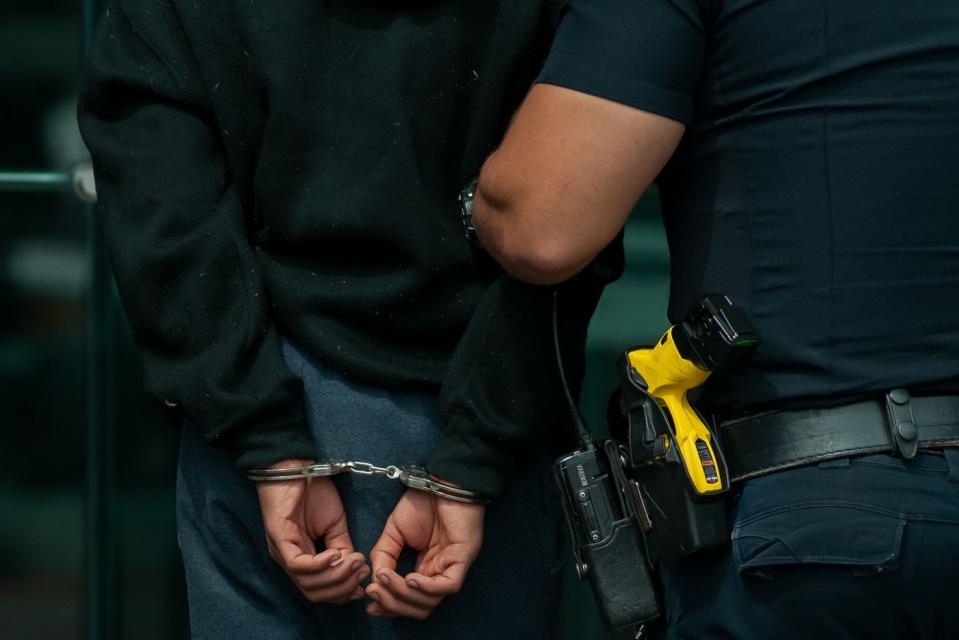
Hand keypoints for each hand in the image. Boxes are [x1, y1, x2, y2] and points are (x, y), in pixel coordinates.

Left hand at [256, 459, 369, 602]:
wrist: (297, 465)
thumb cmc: (313, 492)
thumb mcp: (335, 525)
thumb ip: (342, 548)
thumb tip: (355, 569)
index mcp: (301, 559)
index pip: (319, 590)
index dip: (342, 592)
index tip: (365, 584)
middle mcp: (288, 560)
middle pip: (313, 593)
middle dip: (342, 588)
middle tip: (363, 572)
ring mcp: (281, 551)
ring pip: (307, 583)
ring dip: (336, 576)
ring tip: (355, 561)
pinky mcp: (278, 538)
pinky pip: (298, 564)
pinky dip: (320, 565)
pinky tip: (337, 554)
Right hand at [366, 487, 484, 619]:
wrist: (440, 481)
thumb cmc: (421, 503)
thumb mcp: (393, 532)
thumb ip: (383, 556)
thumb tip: (376, 581)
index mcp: (424, 569)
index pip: (409, 601)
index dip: (389, 607)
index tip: (369, 605)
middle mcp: (439, 573)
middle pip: (419, 608)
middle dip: (393, 605)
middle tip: (374, 592)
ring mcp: (452, 567)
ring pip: (431, 601)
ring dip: (403, 596)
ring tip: (385, 579)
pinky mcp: (463, 558)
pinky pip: (447, 586)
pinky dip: (426, 588)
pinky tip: (409, 578)